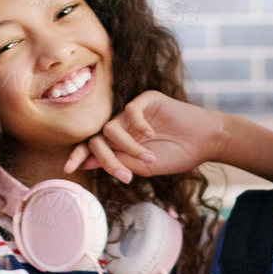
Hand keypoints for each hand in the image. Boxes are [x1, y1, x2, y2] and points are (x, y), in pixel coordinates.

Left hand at [65, 90, 222, 182]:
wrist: (204, 142)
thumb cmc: (177, 155)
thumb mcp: (144, 166)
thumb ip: (119, 162)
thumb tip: (87, 162)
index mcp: (120, 144)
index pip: (93, 146)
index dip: (79, 155)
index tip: (68, 169)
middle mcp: (123, 126)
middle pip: (97, 138)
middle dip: (106, 158)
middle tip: (124, 173)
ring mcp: (133, 113)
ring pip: (111, 127)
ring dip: (128, 147)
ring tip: (149, 157)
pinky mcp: (146, 100)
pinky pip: (130, 110)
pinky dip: (137, 125)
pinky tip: (151, 134)